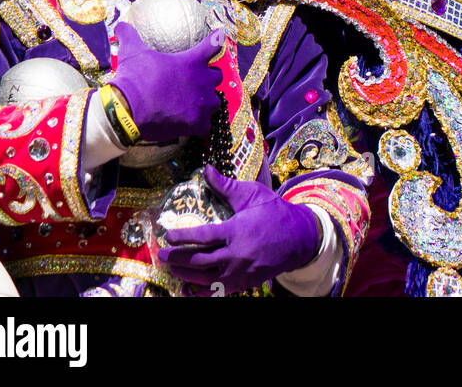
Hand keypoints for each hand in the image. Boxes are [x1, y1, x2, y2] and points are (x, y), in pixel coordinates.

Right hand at [111, 22, 223, 143]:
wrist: (128, 110)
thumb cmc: (134, 78)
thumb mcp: (132, 52)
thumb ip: (129, 36)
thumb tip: (121, 25)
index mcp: (191, 61)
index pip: (212, 45)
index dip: (216, 39)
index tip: (220, 35)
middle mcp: (202, 81)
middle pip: (217, 76)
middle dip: (209, 78)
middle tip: (197, 81)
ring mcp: (201, 104)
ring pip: (215, 102)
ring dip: (207, 102)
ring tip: (197, 104)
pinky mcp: (197, 124)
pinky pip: (207, 125)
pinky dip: (201, 125)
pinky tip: (193, 125)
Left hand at [159, 166, 320, 292]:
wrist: (299, 238)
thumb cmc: (274, 212)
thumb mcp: (252, 194)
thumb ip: (226, 185)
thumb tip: (206, 169)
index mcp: (235, 231)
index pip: (201, 236)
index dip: (181, 237)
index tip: (167, 236)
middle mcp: (235, 255)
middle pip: (199, 260)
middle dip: (177, 259)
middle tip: (162, 256)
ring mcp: (240, 273)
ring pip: (206, 279)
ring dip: (186, 275)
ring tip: (173, 269)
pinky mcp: (244, 284)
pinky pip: (218, 292)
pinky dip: (202, 292)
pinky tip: (190, 290)